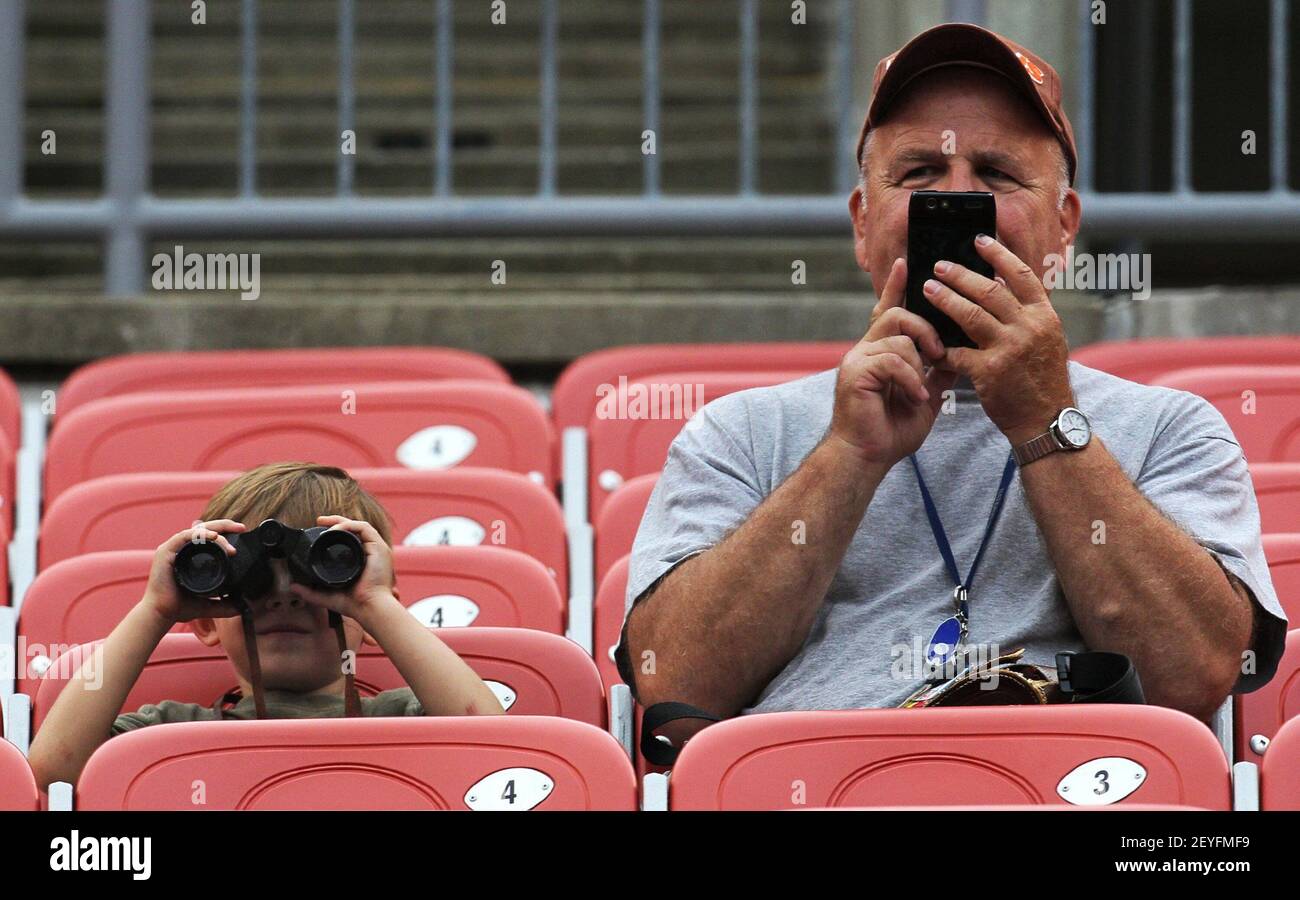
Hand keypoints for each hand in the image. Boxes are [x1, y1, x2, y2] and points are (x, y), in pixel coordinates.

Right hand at [141, 520, 247, 624]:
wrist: (162, 614)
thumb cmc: (179, 607)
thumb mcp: (208, 604)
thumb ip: (225, 605)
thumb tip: (242, 607)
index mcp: (191, 554)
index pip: (209, 535)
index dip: (226, 530)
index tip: (242, 531)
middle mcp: (182, 548)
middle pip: (205, 528)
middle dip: (225, 525)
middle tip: (241, 528)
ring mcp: (173, 548)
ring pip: (197, 531)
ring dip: (217, 534)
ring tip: (230, 548)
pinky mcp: (165, 551)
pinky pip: (184, 536)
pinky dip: (199, 534)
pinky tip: (213, 536)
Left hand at [286, 515, 397, 623]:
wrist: (369, 607)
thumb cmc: (355, 604)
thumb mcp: (327, 596)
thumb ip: (310, 592)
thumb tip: (293, 586)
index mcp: (361, 561)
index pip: (349, 541)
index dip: (335, 533)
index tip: (320, 533)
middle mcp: (369, 553)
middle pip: (354, 530)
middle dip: (336, 521)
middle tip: (320, 520)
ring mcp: (376, 549)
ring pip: (359, 526)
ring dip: (341, 521)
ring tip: (325, 522)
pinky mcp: (379, 547)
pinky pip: (364, 528)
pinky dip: (349, 526)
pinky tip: (336, 530)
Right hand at [830, 257, 958, 467]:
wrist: (866, 457)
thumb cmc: (890, 432)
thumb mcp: (924, 397)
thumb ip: (935, 373)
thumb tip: (954, 357)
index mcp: (879, 352)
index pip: (888, 310)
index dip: (896, 286)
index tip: (907, 262)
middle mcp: (865, 349)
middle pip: (897, 315)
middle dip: (925, 329)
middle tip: (938, 354)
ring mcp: (857, 359)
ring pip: (898, 336)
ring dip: (918, 362)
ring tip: (921, 389)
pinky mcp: (855, 373)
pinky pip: (892, 360)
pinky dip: (910, 379)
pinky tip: (914, 397)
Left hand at [924, 235, 1074, 443]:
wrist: (1046, 418)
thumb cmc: (1042, 379)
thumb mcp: (1046, 339)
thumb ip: (1026, 312)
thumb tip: (998, 282)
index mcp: (1044, 316)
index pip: (1021, 275)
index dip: (999, 254)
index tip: (979, 240)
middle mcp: (1029, 327)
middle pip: (990, 290)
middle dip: (961, 275)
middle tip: (939, 266)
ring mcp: (1010, 348)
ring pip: (970, 315)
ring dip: (945, 299)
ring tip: (928, 289)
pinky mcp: (990, 371)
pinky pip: (957, 353)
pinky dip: (940, 347)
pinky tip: (926, 341)